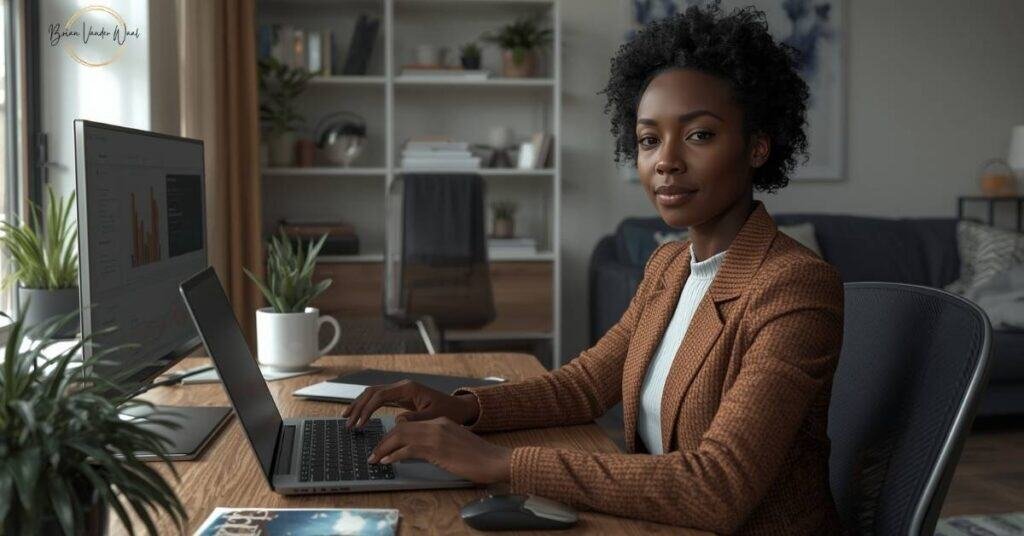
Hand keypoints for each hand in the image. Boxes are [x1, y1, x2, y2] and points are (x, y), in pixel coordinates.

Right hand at [342, 380, 479, 428]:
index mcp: (409, 388)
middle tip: (348, 422)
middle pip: (372, 392)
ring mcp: (400, 390)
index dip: (367, 410)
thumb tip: (397, 421)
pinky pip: (379, 399)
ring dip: (359, 405)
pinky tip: (359, 416)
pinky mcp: (400, 397)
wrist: (458, 408)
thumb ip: (416, 419)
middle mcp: (402, 386)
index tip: (360, 424)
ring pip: (373, 394)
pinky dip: (367, 406)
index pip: (380, 396)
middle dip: (358, 407)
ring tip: (347, 418)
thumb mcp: (434, 417)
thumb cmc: (449, 411)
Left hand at [367, 417, 510, 483]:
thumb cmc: (478, 456)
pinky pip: (407, 449)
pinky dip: (393, 455)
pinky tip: (387, 461)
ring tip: (375, 458)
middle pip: (401, 428)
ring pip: (400, 436)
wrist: (494, 459)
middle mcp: (436, 424)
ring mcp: (436, 435)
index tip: (384, 446)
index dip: (393, 435)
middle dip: (384, 441)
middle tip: (374, 453)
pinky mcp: (436, 448)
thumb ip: (438, 442)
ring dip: (384, 448)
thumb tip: (421, 450)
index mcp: (441, 422)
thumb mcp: (455, 443)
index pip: (410, 424)